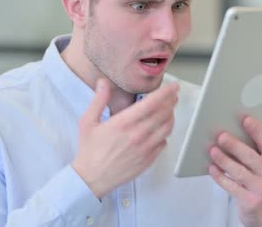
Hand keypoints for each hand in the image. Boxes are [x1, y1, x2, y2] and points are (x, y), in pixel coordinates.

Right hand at [72, 78, 178, 198]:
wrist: (92, 178)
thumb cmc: (90, 150)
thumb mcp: (88, 122)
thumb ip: (98, 100)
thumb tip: (103, 82)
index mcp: (123, 123)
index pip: (152, 103)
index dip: (166, 93)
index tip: (173, 87)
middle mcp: (137, 135)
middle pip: (163, 113)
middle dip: (171, 101)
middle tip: (173, 95)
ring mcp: (145, 148)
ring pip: (167, 128)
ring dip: (171, 116)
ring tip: (169, 110)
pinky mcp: (148, 160)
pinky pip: (164, 143)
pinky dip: (165, 134)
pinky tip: (161, 130)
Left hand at [208, 115, 261, 226]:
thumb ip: (255, 153)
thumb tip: (233, 133)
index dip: (257, 130)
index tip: (245, 119)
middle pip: (250, 156)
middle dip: (234, 145)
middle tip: (221, 136)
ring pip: (238, 171)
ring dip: (223, 159)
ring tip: (212, 150)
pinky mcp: (250, 201)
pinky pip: (231, 186)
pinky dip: (220, 176)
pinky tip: (212, 168)